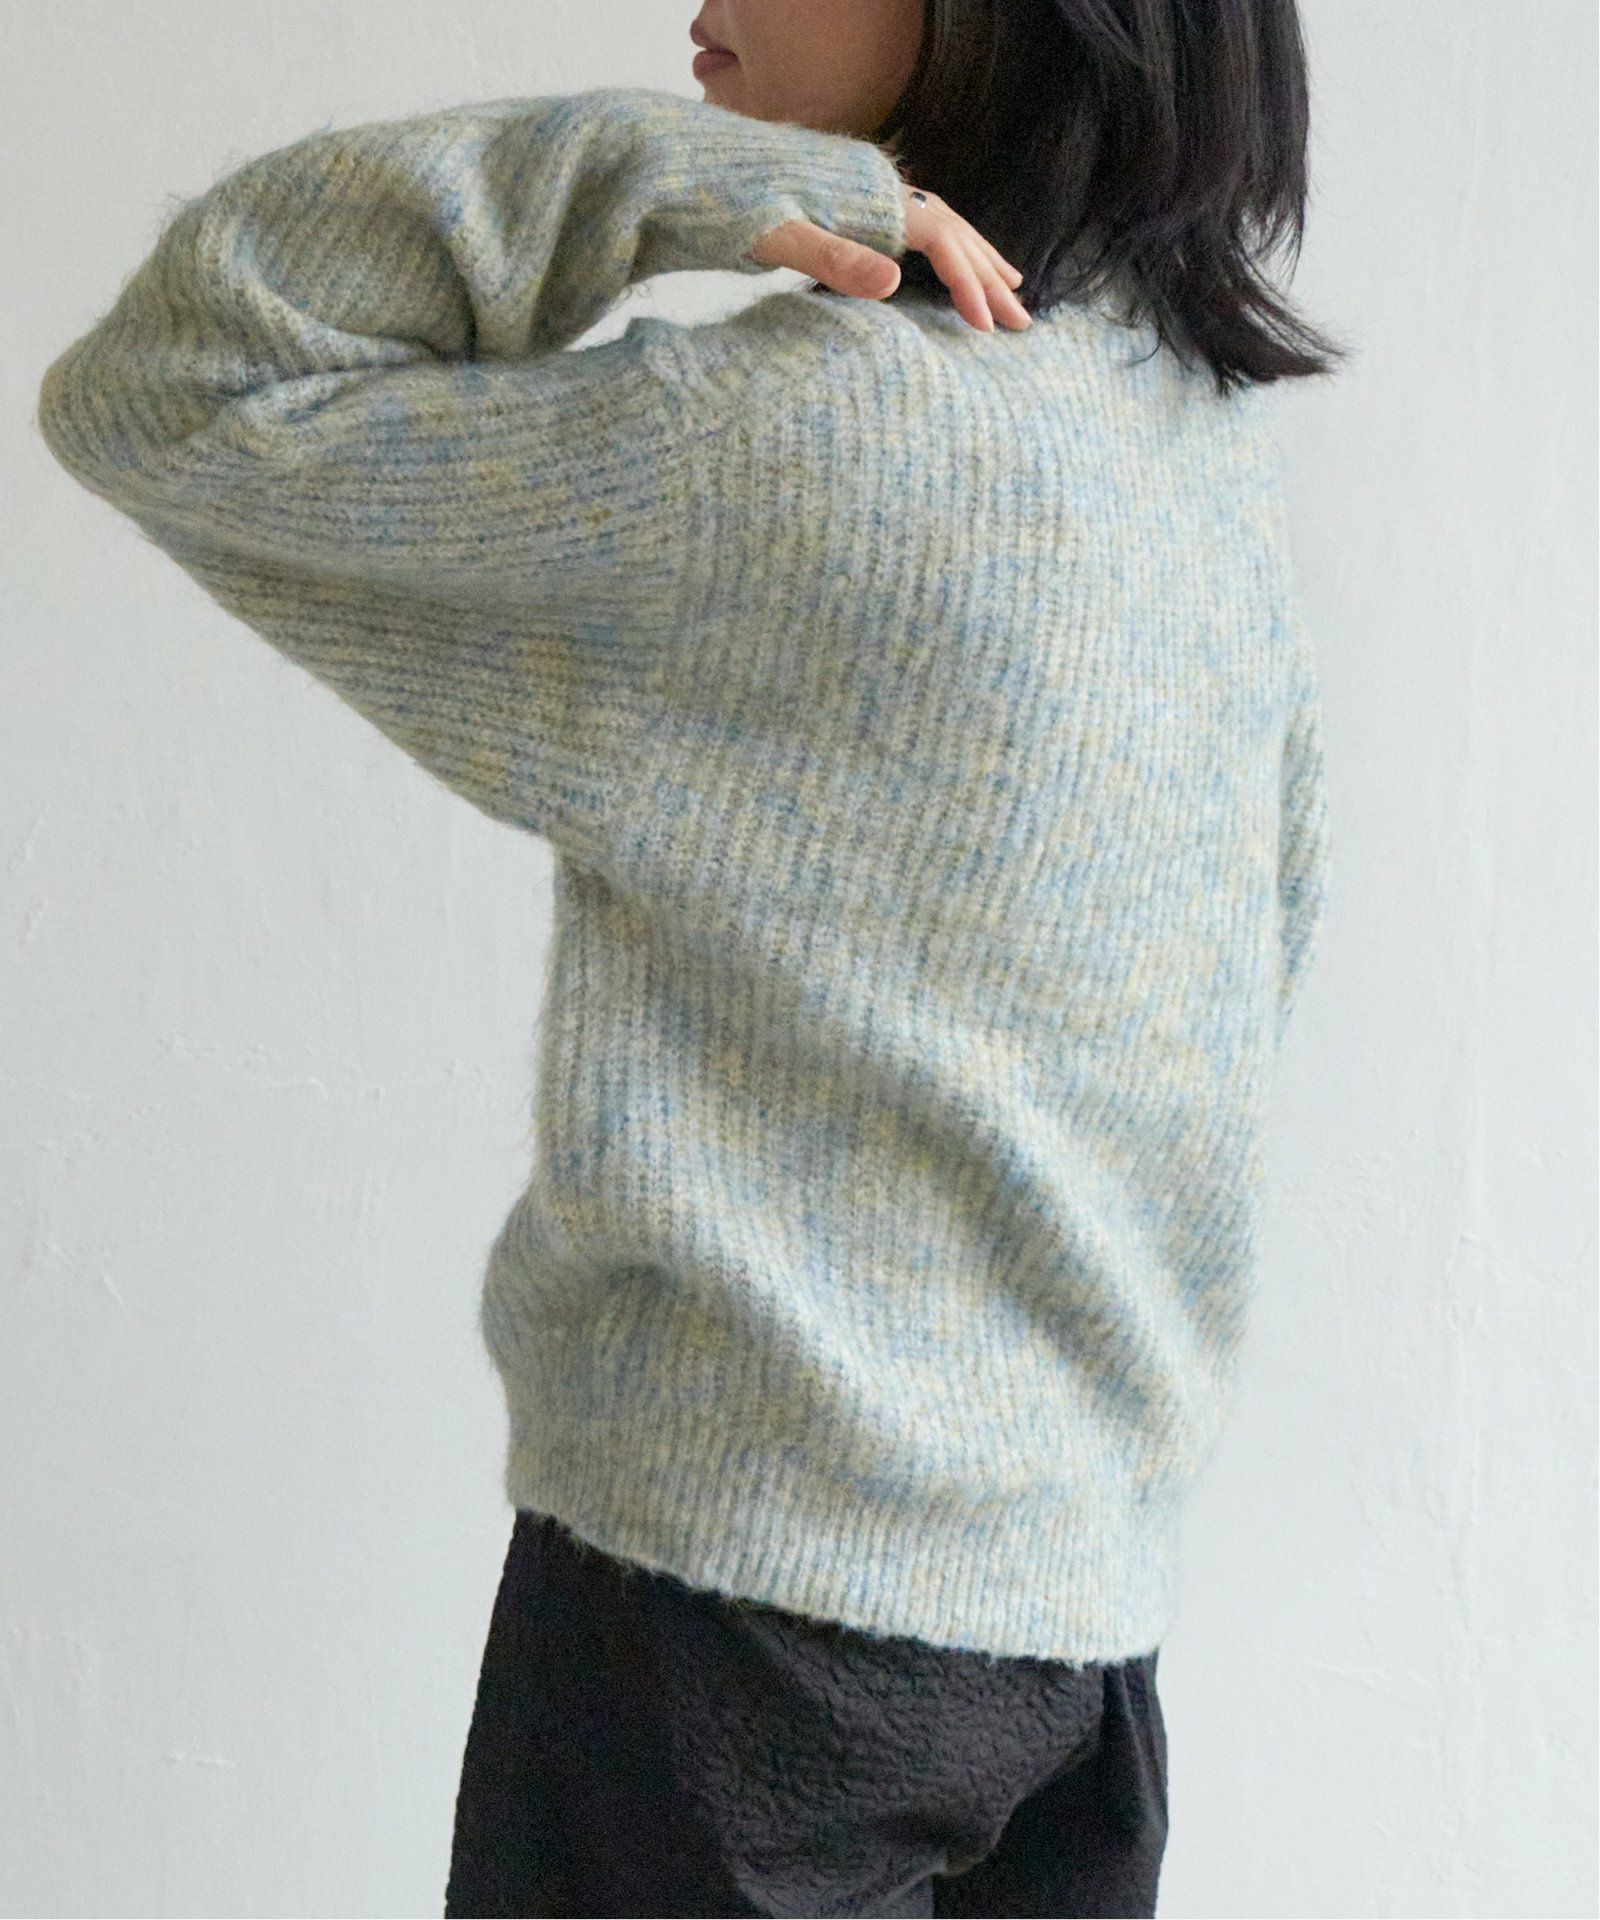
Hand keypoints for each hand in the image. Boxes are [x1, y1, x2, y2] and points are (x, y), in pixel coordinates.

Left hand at [747, 181, 1030, 332]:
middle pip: (951, 230)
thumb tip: (894, 282)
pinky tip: (948, 264)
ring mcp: (865, 193)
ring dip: (975, 258)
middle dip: (988, 276)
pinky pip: (914, 225)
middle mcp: (876, 188)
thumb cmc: (728, 205)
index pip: (940, 242)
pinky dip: (942, 248)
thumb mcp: (778, 237)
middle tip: (1023, 320)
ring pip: (938, 223)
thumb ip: (835, 259)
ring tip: (1009, 286)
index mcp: (871, 197)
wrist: (687, 170)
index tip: (987, 327)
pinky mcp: (849, 201)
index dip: (968, 284)